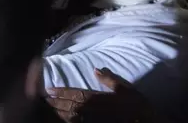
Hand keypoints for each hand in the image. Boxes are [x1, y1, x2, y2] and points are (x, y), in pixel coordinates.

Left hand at [46, 68, 166, 122]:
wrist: (145, 121)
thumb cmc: (137, 105)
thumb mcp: (126, 88)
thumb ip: (110, 79)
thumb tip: (96, 69)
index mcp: (98, 98)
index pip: (75, 93)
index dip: (61, 91)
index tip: (49, 89)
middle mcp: (92, 110)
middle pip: (69, 105)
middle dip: (55, 102)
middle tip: (43, 99)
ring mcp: (92, 120)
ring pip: (70, 116)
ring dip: (58, 111)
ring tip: (48, 108)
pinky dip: (67, 120)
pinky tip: (62, 118)